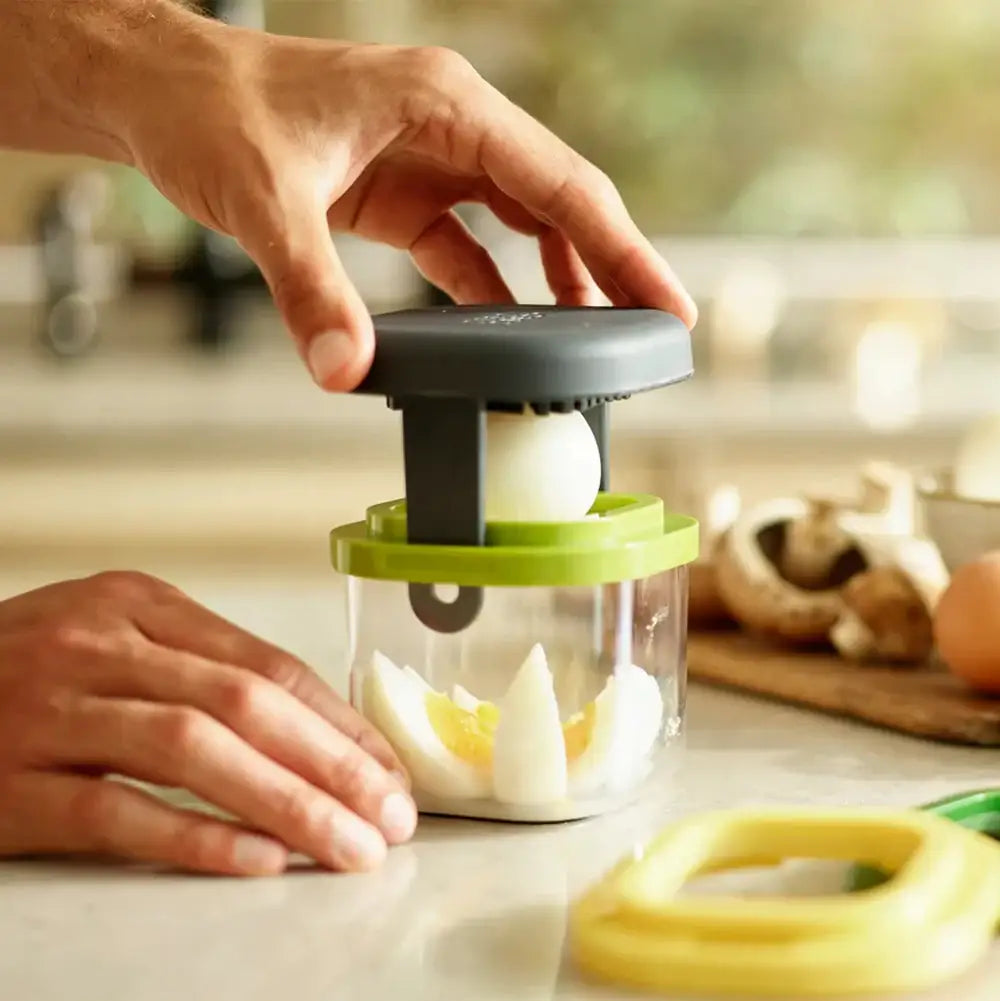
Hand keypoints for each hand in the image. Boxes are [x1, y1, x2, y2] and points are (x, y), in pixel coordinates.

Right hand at [0, 572, 415, 875]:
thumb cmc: (26, 667)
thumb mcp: (116, 638)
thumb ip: (201, 670)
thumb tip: (312, 731)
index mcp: (140, 605)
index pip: (267, 665)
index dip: (338, 723)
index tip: (386, 770)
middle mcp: (100, 646)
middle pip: (244, 704)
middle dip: (331, 764)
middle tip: (388, 815)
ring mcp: (52, 712)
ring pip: (194, 751)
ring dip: (286, 803)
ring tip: (346, 844)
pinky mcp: (12, 783)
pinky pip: (117, 812)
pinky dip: (194, 837)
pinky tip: (256, 861)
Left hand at [118, 15, 696, 390]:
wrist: (164, 92)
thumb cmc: (211, 113)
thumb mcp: (263, 201)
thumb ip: (311, 289)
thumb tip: (346, 370)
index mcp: (444, 103)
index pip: (559, 181)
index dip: (622, 247)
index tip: (668, 301)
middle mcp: (452, 125)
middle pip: (558, 201)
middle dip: (609, 267)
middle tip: (653, 332)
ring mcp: (431, 159)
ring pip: (522, 223)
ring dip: (559, 281)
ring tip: (592, 343)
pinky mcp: (404, 193)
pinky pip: (471, 247)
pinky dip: (496, 291)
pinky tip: (511, 334)